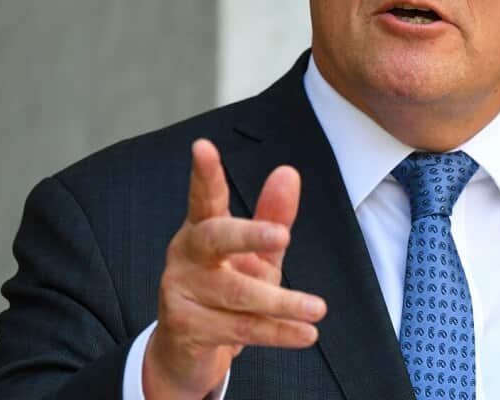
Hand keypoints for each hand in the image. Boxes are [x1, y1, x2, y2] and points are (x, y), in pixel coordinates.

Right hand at [143, 139, 326, 398]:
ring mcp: (181, 292)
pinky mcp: (186, 328)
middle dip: (249, 235)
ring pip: (238, 294)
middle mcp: (185, 255)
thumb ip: (273, 216)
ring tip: (318, 309)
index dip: (204, 173)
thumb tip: (288, 172)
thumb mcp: (256, 254)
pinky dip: (277, 332)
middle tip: (282, 236)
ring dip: (282, 302)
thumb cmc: (226, 291)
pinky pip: (240, 329)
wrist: (187, 353)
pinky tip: (306, 334)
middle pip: (216, 238)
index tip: (202, 146)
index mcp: (201, 229)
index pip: (204, 197)